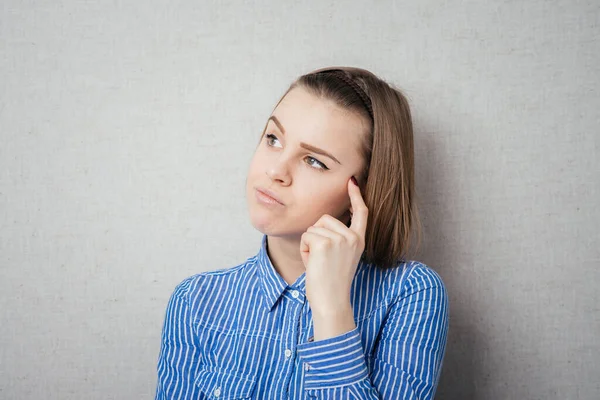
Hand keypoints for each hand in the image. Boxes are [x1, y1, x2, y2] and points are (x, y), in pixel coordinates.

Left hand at [300, 176, 367, 316]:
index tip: (352, 181)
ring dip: (309, 244)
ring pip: (313, 228)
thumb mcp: (340, 257)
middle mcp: (352, 237)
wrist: (331, 301)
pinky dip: (304, 249)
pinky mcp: (325, 243)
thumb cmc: (331, 282)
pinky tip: (312, 263)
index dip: (356, 196)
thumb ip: (337, 239)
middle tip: (322, 259)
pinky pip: (306, 236)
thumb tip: (323, 222)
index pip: (361, 212)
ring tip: (318, 262)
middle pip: (324, 219)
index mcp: (359, 241)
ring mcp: (340, 239)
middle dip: (316, 236)